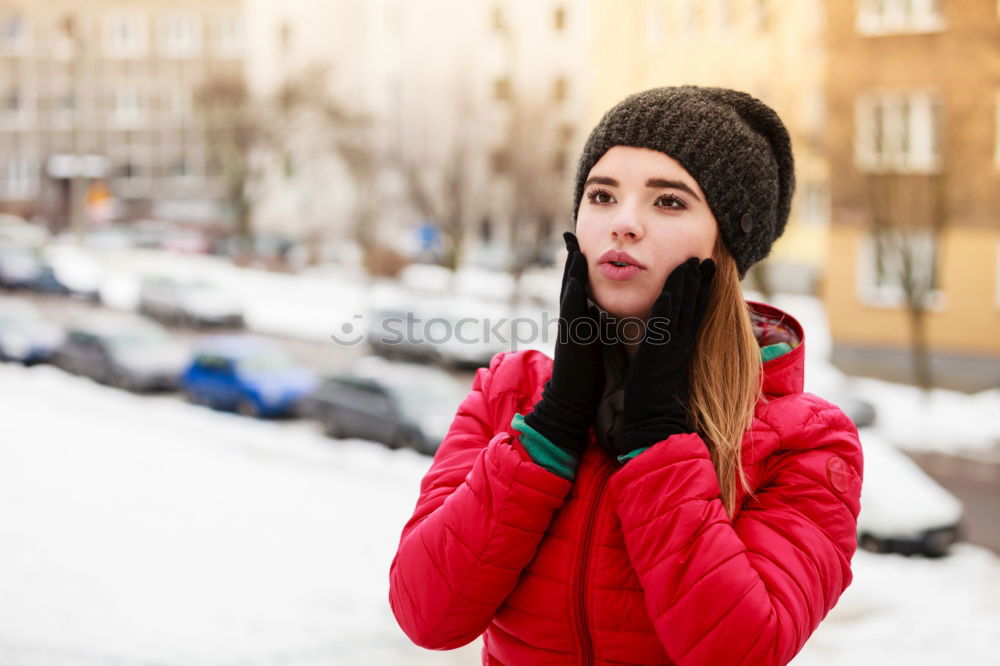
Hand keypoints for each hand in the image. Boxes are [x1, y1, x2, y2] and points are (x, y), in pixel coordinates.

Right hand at [523, 231, 605, 453]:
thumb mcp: (595, 342)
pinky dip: (573, 294)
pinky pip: (571, 312)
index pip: (580, 286)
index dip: (580, 265)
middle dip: (571, 257)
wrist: (573, 402)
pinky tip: (576, 279)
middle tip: (570, 233)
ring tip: (574, 246)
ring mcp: (568, 328)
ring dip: (570, 269)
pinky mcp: (570, 339)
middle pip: (570, 282)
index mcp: (579, 320)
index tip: (582, 243)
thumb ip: (596, 324)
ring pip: (568, 292)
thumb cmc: (586, 374)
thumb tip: (604, 310)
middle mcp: (572, 320)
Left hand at [616, 256, 715, 456]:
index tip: (706, 272)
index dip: (700, 292)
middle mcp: (681, 345)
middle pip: (693, 306)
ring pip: (682, 310)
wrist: (655, 425)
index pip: (695, 314)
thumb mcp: (663, 371)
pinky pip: (664, 326)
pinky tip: (671, 290)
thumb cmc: (656, 403)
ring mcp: (672, 348)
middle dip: (698, 281)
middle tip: (704, 259)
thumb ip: (664, 353)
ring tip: (692, 263)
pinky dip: (668, 306)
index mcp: (682, 349)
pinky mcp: (658, 354)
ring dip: (686, 285)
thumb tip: (660, 342)